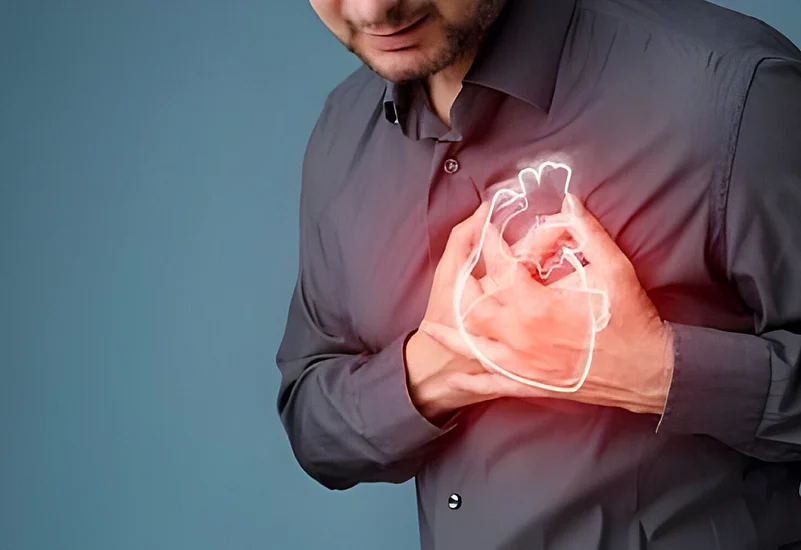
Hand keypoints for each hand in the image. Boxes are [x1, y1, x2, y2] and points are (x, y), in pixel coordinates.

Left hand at [420, 193, 674, 414]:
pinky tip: (456, 377)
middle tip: (460, 270)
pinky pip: (492, 383)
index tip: (484, 226)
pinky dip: (472, 379)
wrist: (648, 372)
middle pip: (474, 308)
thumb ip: (589, 233)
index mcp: (537, 306)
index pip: (501, 267)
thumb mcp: (615, 269)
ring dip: (452, 334)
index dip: (490, 242)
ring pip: (473, 347)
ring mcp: (523, 364)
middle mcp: (520, 336)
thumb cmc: (632, 321)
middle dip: (463, 286)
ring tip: (432, 326)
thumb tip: (569, 204)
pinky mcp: (531, 385)